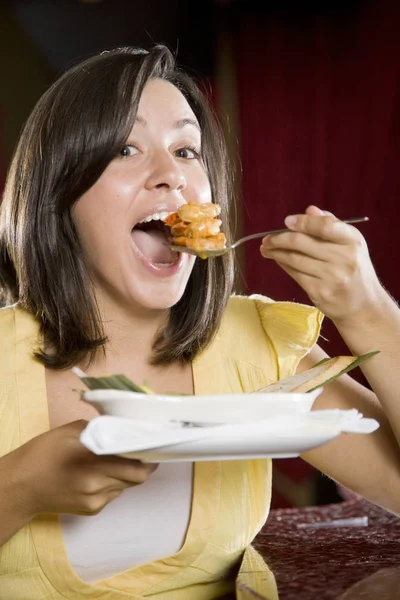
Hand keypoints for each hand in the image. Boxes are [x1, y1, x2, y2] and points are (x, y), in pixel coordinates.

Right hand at [2, 420, 157, 519]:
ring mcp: (95, 499)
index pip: (135, 462)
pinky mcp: (92, 510)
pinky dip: (116, 482)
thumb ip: (99, 429)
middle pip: (137, 477)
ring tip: (124, 459)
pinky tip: (104, 473)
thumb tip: (121, 428)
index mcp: (92, 459)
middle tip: (146, 450)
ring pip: (127, 485)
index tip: (153, 443)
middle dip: (145, 464)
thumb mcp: (70, 431)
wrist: (20, 487)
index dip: (148, 453)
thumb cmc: (42, 454)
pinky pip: (114, 494)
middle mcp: (97, 482)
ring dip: (130, 473)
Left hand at [260, 205, 384, 324]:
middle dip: (279, 239)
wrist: (364, 306)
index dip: (303, 222)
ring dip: (276, 252)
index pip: (325, 226)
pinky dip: (283, 265)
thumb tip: (309, 210)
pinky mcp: (319, 292)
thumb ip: (331, 225)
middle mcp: (344, 258)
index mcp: (352, 241)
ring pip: (294, 259)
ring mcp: (331, 277)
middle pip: (302, 242)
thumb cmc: (354, 270)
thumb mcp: (350, 244)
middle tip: (267, 238)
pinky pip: (295, 274)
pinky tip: (278, 260)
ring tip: (266, 248)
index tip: (286, 221)